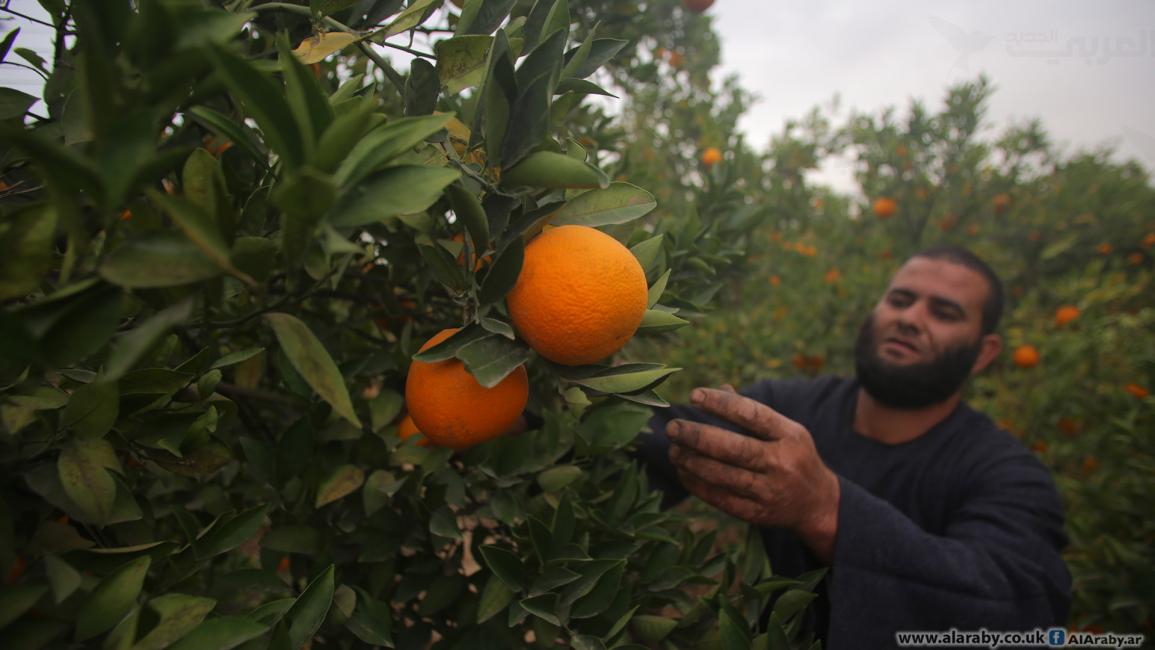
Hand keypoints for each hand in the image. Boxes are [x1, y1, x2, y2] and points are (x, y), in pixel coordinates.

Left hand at [666, 386, 841, 561]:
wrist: (818, 504)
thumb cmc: (793, 456)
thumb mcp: (785, 430)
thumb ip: (753, 413)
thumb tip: (719, 389)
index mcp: (790, 435)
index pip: (752, 414)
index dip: (721, 404)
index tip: (694, 395)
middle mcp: (781, 463)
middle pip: (734, 449)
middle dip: (698, 437)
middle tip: (673, 428)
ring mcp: (770, 491)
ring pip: (723, 476)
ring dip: (692, 462)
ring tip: (673, 451)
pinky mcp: (757, 514)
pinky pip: (721, 499)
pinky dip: (698, 485)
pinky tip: (683, 472)